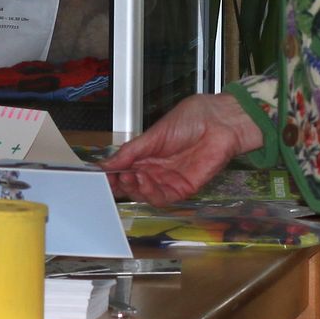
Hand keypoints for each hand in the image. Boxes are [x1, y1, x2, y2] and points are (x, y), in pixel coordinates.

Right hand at [103, 94, 262, 204]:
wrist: (219, 122)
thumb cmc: (191, 120)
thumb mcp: (152, 135)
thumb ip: (130, 152)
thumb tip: (106, 164)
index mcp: (148, 155)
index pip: (125, 171)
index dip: (112, 176)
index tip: (100, 176)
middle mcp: (157, 170)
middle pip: (133, 186)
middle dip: (121, 184)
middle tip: (113, 177)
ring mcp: (170, 180)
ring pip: (145, 194)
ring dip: (134, 189)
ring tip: (128, 177)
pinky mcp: (184, 188)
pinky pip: (164, 198)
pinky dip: (150, 193)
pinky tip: (143, 181)